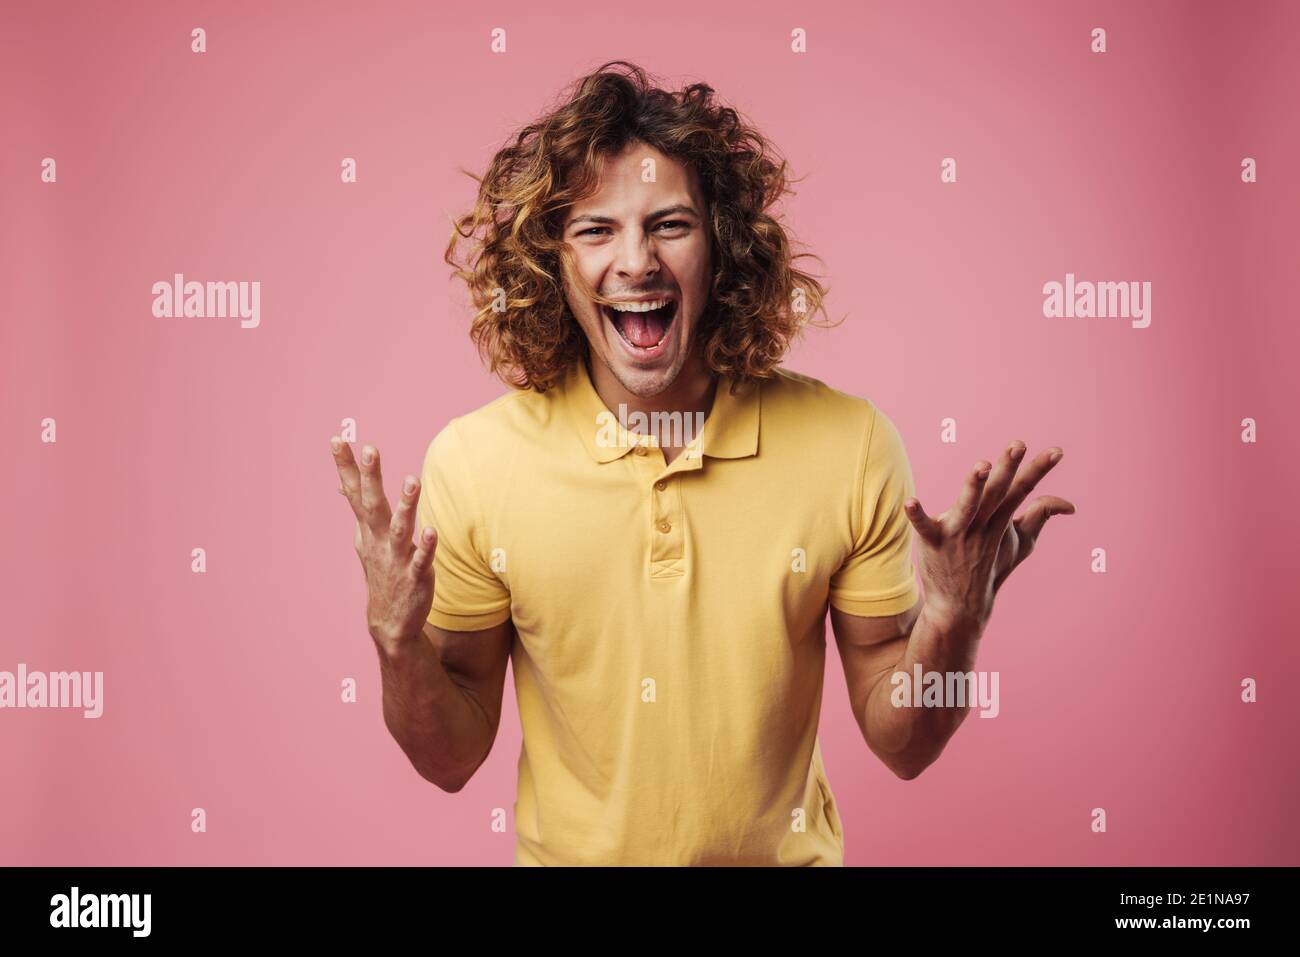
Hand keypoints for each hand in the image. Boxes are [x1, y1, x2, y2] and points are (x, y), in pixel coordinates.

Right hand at [331, 437, 437, 652]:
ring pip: (400, 528)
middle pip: (372, 504)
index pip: (354, 493)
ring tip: (412, 480)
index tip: (337, 438)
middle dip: (370, 477)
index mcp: (368, 528)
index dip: (345, 467)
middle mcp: (379, 539)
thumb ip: (358, 509)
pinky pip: (421, 559)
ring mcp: (396, 557)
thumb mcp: (365, 538)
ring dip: (406, 505)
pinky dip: (425, 547)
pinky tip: (431, 531)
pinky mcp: (416, 575)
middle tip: (369, 448)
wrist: (390, 621)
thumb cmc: (382, 571)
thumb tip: (342, 485)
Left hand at [904, 441, 1074, 631]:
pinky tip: (910, 501)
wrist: (961, 606)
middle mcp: (982, 525)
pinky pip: (924, 527)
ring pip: (967, 507)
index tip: (1058, 450)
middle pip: (997, 493)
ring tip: (982, 465)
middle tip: (1018, 444)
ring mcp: (958, 535)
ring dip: (974, 486)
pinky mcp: (933, 543)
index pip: (1022, 490)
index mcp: (1001, 521)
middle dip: (1007, 468)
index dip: (1038, 470)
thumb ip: (1040, 517)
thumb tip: (1070, 505)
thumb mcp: (1020, 544)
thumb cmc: (990, 566)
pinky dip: (917, 515)